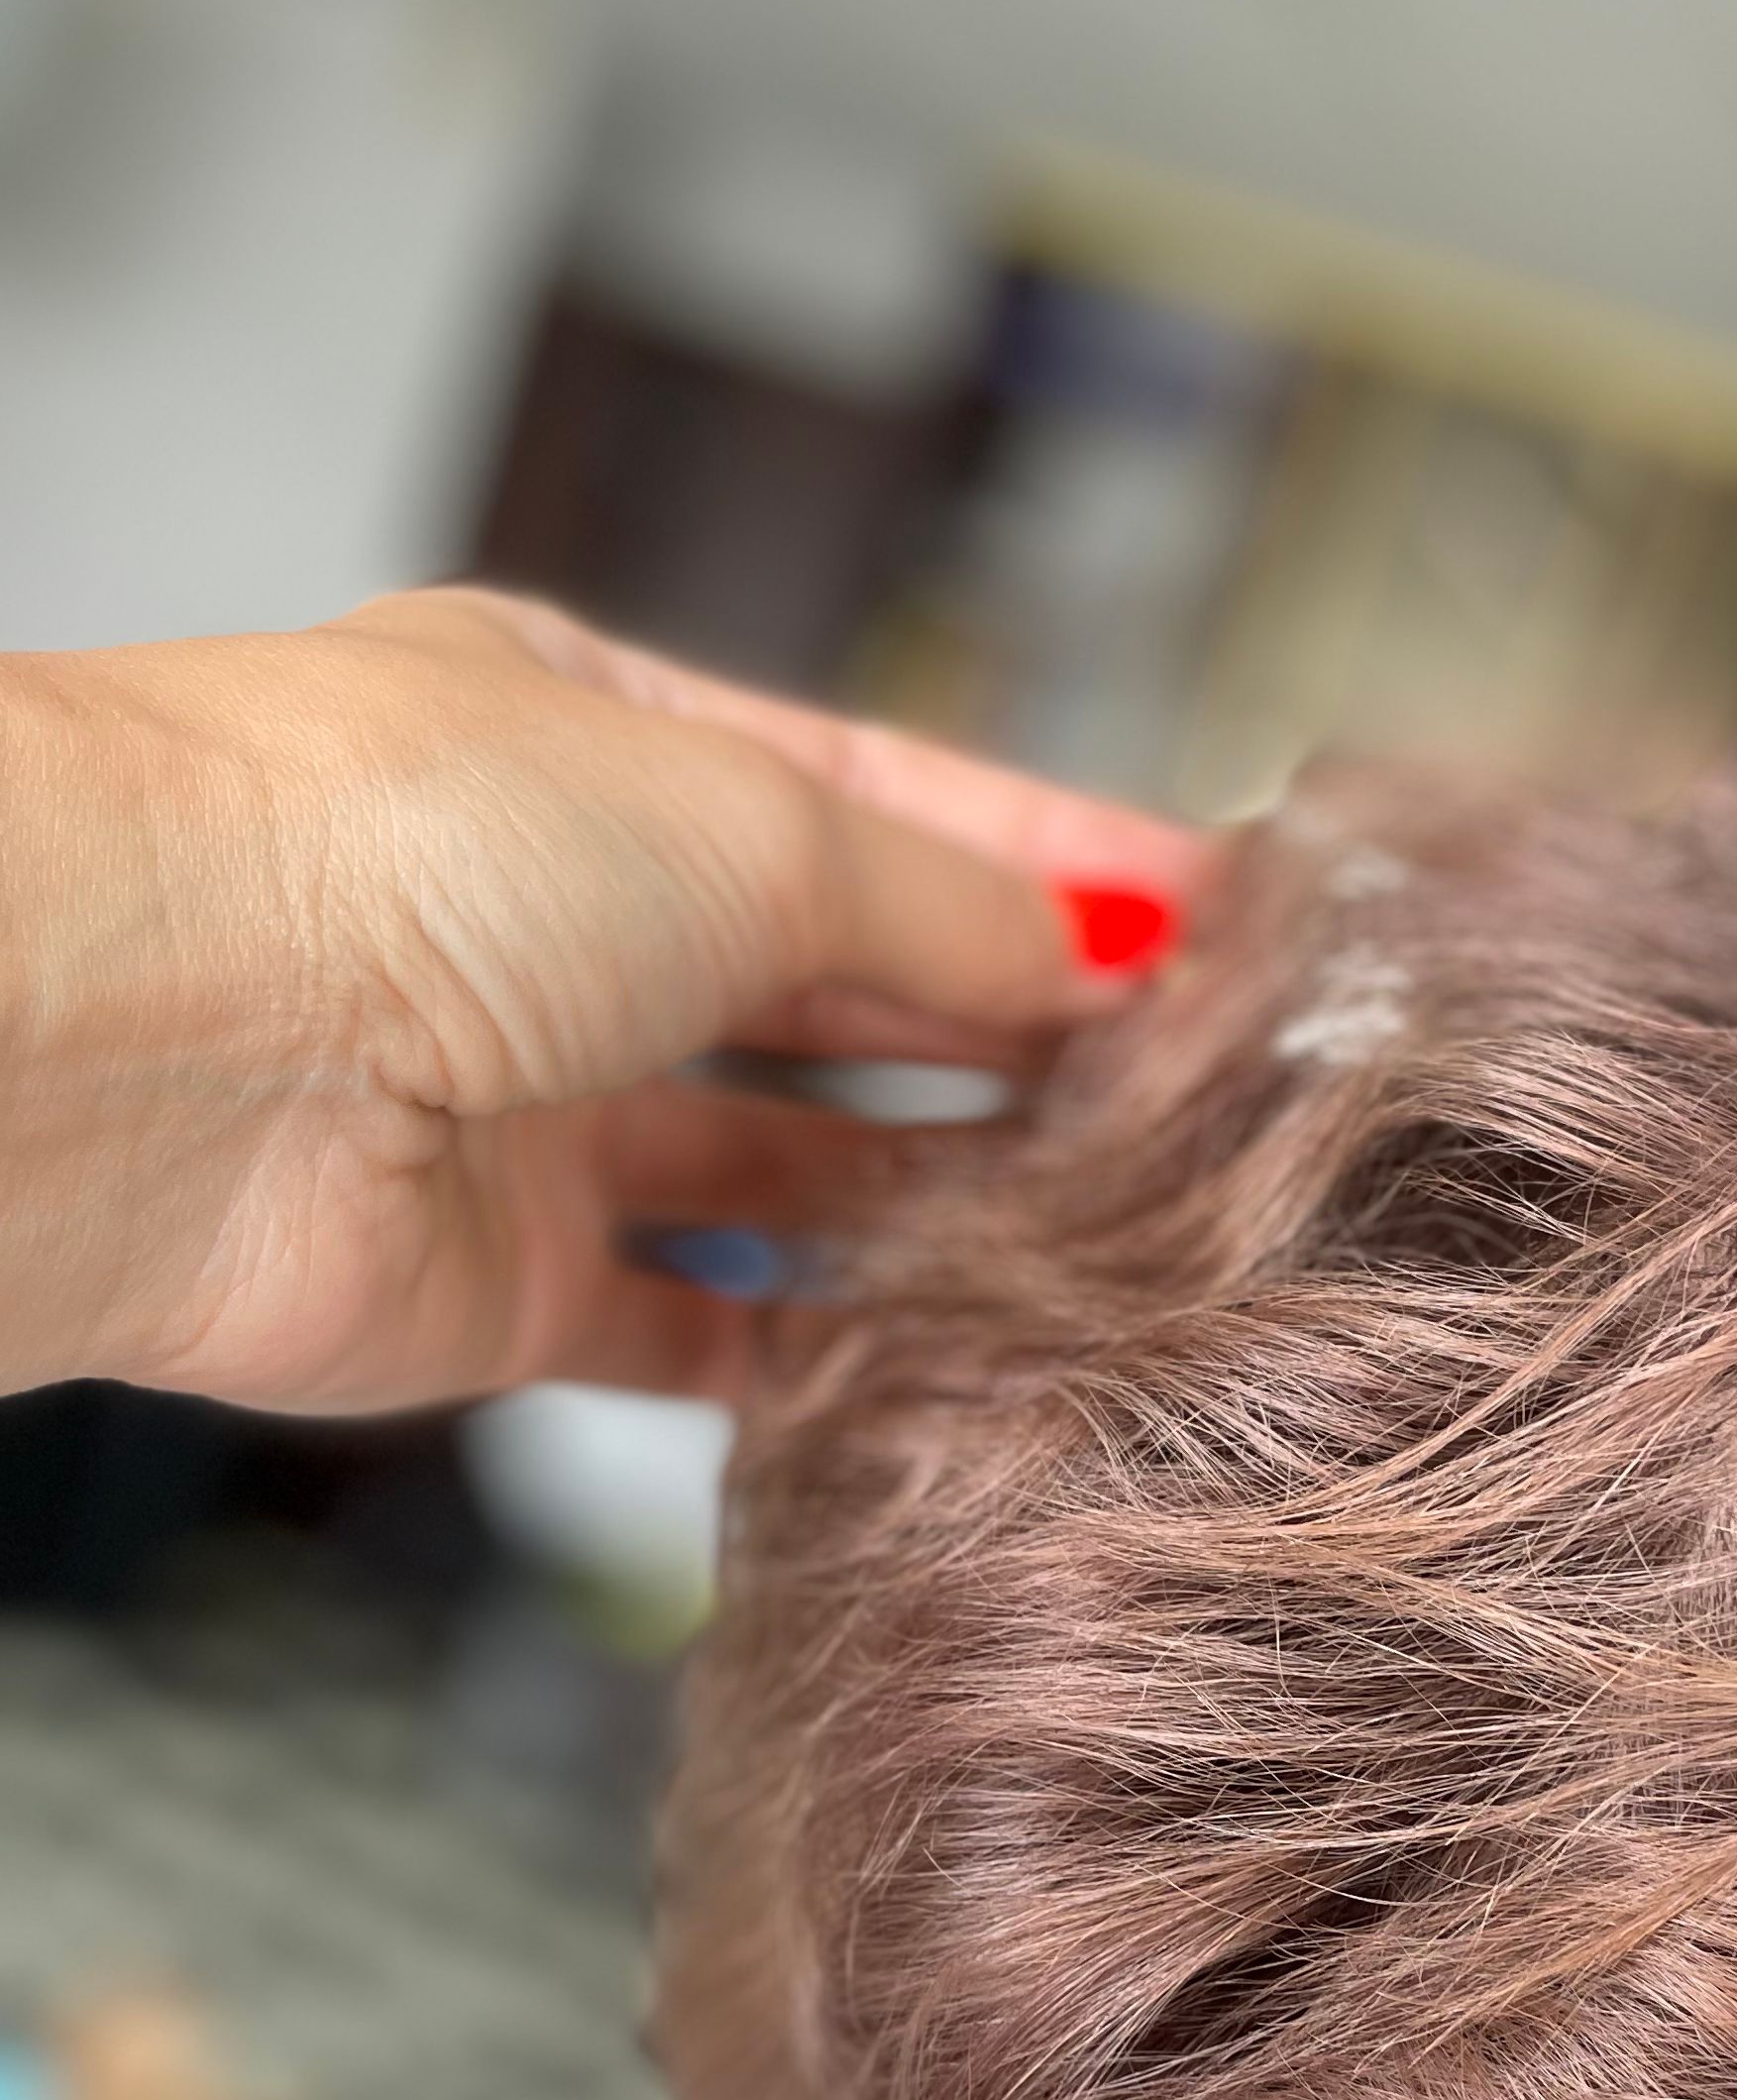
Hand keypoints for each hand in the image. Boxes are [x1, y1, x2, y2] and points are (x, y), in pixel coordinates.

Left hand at [0, 586, 1203, 1414]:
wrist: (170, 1050)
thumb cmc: (395, 853)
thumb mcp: (743, 817)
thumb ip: (940, 904)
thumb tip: (1090, 948)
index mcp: (596, 746)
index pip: (878, 805)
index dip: (1047, 860)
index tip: (1204, 919)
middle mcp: (557, 921)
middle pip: (839, 987)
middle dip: (1009, 1027)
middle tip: (1188, 1080)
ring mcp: (527, 1107)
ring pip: (780, 1165)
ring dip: (931, 1193)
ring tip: (1102, 1213)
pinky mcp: (503, 1284)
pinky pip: (689, 1329)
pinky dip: (806, 1350)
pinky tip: (929, 1353)